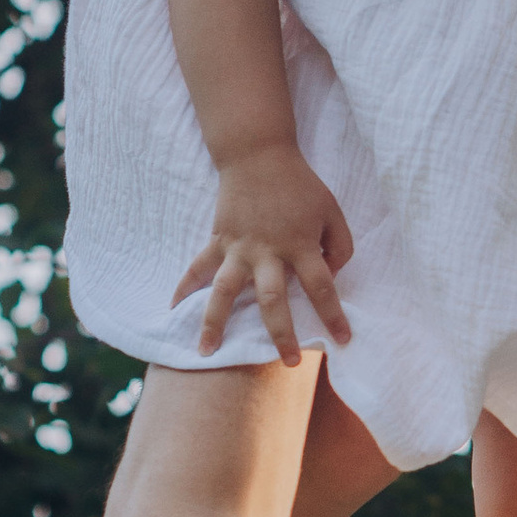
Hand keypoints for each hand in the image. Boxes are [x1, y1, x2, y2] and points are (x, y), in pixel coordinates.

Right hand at [172, 141, 353, 360]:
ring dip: (215, 322)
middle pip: (274, 299)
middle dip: (282, 333)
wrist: (258, 155)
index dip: (334, 316)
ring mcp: (238, 247)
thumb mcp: (332, 211)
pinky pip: (198, 267)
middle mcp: (268, 251)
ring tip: (206, 351)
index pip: (322, 287)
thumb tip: (330, 275)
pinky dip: (184, 287)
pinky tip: (173, 309)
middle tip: (288, 362)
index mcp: (301, 244)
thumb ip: (340, 246)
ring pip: (225, 291)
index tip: (343, 340)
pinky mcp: (218, 240)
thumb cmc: (300, 186)